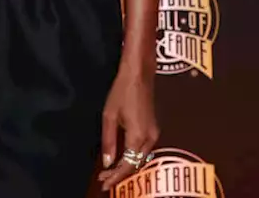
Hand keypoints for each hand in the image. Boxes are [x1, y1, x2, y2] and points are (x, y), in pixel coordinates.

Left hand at [97, 69, 158, 190]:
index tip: (104, 183)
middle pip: (136, 165)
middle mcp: (150, 138)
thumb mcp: (109, 116)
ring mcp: (154, 134)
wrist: (139, 75)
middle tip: (104, 180)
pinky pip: (143, 150)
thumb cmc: (122, 92)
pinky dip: (132, 158)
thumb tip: (108, 162)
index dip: (116, 177)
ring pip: (141, 159)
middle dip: (120, 175)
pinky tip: (121, 159)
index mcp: (138, 136)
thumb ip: (109, 141)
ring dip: (126, 167)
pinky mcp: (153, 129)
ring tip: (109, 172)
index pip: (127, 165)